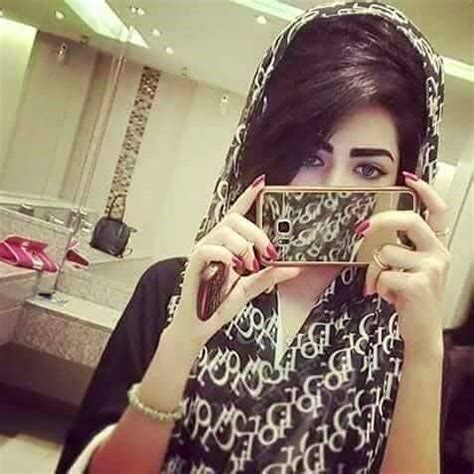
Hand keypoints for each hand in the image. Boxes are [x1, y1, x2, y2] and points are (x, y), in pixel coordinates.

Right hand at [169, 174, 300, 351]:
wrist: (200, 324)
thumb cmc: (219, 303)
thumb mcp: (251, 287)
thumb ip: (270, 276)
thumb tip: (293, 267)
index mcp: (227, 245)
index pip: (237, 214)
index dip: (248, 197)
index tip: (262, 184)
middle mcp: (214, 243)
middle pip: (234, 219)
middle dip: (256, 233)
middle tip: (270, 253)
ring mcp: (203, 251)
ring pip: (224, 231)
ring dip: (244, 246)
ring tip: (251, 266)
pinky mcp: (194, 263)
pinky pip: (208, 248)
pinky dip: (226, 255)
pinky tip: (235, 267)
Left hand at [359, 172, 450, 358]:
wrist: (422, 332)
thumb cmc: (412, 299)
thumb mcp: (411, 270)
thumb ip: (400, 250)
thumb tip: (370, 233)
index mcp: (436, 247)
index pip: (437, 212)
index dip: (425, 192)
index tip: (409, 179)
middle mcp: (438, 254)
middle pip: (409, 221)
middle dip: (381, 221)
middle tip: (361, 229)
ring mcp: (431, 268)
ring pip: (386, 253)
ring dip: (374, 272)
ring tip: (381, 287)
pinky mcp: (418, 284)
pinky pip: (383, 275)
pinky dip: (377, 287)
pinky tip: (387, 297)